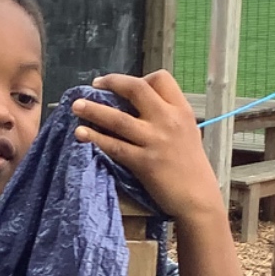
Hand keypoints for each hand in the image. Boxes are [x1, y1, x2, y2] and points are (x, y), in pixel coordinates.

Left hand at [72, 72, 221, 222]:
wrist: (198, 198)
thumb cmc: (191, 167)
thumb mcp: (187, 132)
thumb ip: (167, 116)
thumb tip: (137, 106)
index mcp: (181, 110)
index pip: (160, 78)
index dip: (138, 77)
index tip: (122, 85)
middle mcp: (169, 120)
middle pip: (136, 89)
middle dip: (112, 83)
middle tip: (94, 85)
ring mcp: (156, 141)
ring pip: (118, 118)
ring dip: (94, 110)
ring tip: (76, 106)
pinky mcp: (144, 162)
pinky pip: (115, 146)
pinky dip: (95, 138)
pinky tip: (81, 134)